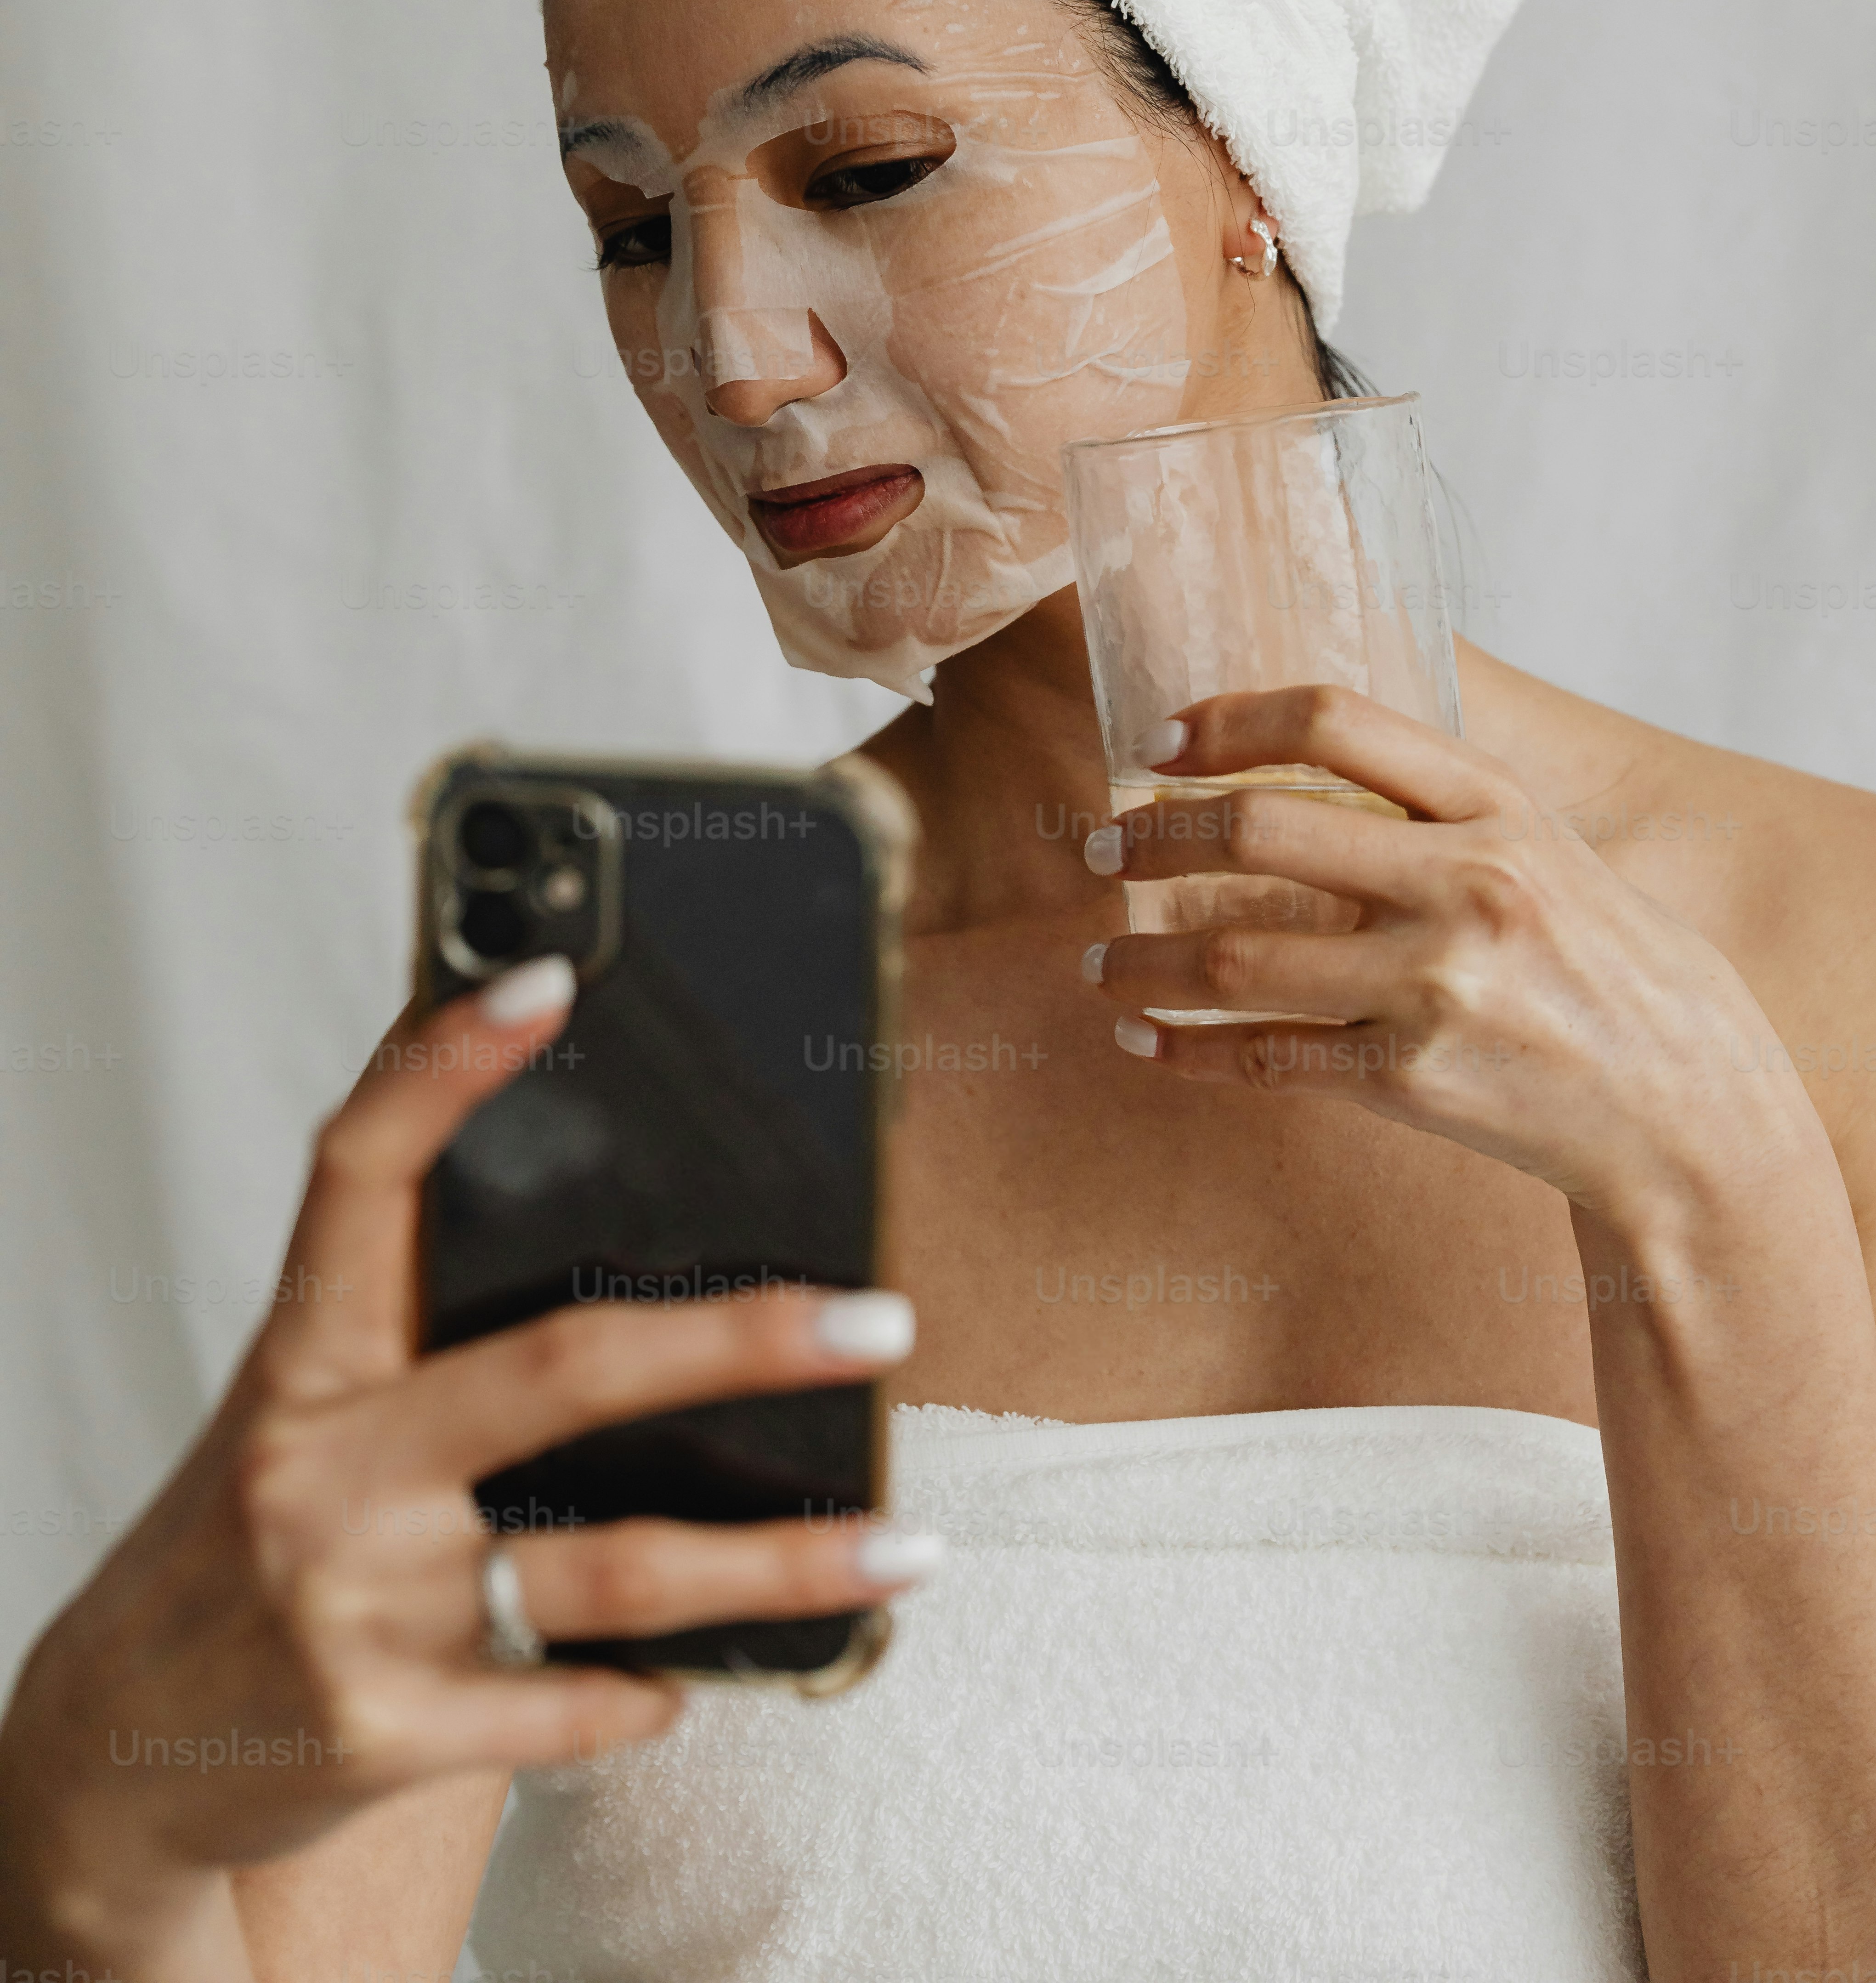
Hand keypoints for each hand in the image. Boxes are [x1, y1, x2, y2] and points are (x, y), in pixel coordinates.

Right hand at [0, 958, 933, 1948]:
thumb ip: (400, 1296)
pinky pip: (566, 1705)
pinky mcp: (381, 1734)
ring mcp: (355, 1604)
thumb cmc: (251, 1532)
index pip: (363, 1174)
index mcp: (304, 1359)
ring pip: (613, 1565)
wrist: (127, 1744)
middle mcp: (326, 1466)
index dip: (443, 1065)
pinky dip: (650, 1692)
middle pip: (563, 1367)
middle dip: (742, 1340)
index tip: (550, 977)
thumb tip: (527, 1129)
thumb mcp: (304, 1398)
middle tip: (880, 1319)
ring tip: (902, 1544)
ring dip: (778, 1562)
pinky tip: (705, 1674)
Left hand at [1083, 686, 1833, 1233]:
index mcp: (1494, 804)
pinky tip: (1145, 1040)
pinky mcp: (1412, 1078)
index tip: (1157, 744)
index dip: (1225, 721)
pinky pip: (1262, 1056)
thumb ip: (1432, 801)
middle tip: (1099, 844)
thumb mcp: (1539, 843)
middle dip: (1153, 833)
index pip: (1329, 719)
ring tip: (1097, 962)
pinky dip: (1185, 1048)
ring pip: (1234, 954)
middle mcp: (1464, 882)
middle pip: (1259, 827)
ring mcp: (1436, 985)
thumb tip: (1285, 762)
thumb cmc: (1600, 958)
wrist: (1684, 1103)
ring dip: (1142, 957)